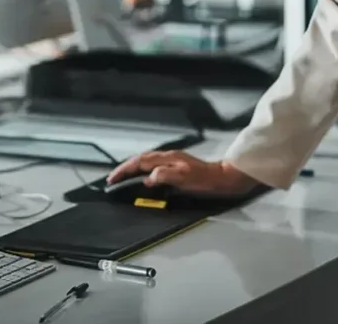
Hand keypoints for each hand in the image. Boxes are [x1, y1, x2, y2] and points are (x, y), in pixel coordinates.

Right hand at [106, 150, 258, 195]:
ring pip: (147, 161)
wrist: (224, 178)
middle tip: (113, 178)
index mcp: (168, 159)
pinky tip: (145, 177)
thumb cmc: (206, 180)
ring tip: (124, 177)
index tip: (113, 179)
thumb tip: (147, 178)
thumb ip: (165, 176)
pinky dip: (143, 170)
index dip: (125, 170)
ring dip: (133, 168)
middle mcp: (169, 156)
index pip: (140, 162)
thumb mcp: (185, 179)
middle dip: (125, 168)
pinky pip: (154, 165)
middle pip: (141, 159)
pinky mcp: (178, 166)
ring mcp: (173, 160)